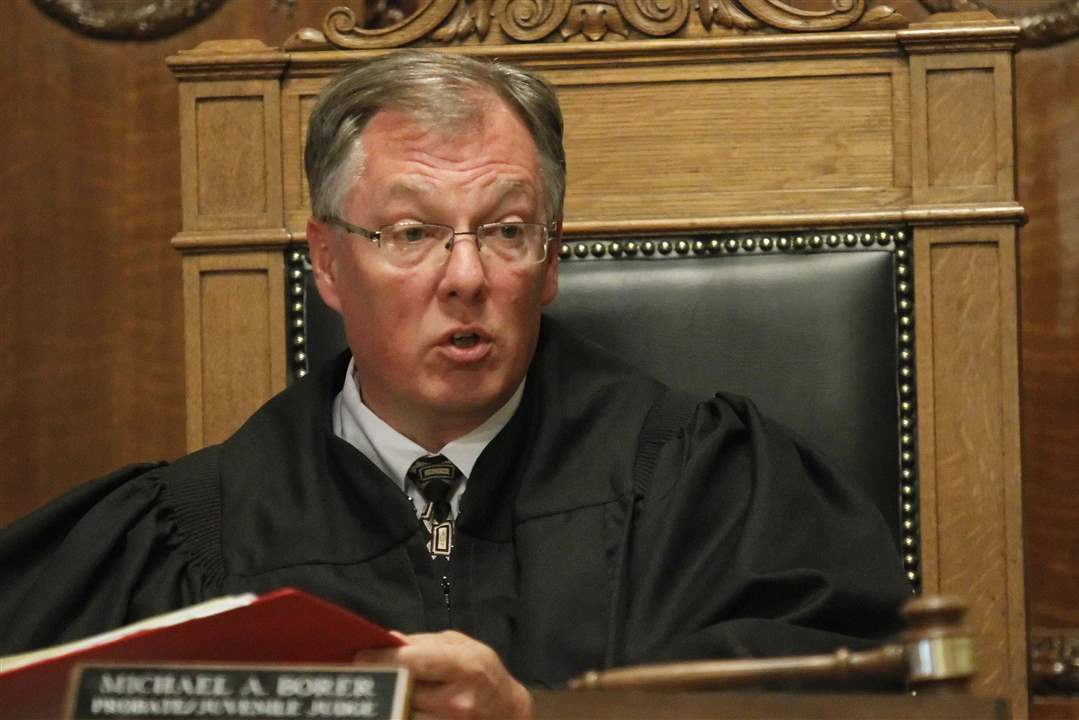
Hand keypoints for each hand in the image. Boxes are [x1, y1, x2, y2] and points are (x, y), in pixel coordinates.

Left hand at [353, 630, 532, 719]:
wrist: (508, 710)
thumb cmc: (483, 672)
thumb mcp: (462, 646)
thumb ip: (424, 643)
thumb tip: (389, 641)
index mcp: (463, 666)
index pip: (412, 663)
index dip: (382, 659)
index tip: (360, 656)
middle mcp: (456, 701)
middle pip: (400, 692)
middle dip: (379, 682)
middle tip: (360, 674)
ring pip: (401, 714)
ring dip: (387, 702)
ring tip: (377, 690)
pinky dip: (399, 713)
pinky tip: (394, 704)